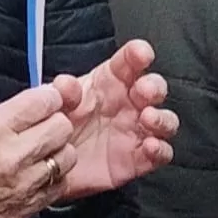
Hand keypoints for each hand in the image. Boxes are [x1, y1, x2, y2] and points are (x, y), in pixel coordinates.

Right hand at [0, 80, 83, 217]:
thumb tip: (23, 110)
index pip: (41, 101)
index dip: (48, 97)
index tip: (45, 100)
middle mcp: (12, 154)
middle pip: (61, 126)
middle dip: (56, 121)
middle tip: (45, 125)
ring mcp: (24, 182)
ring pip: (67, 156)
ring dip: (58, 150)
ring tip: (43, 152)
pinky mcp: (29, 206)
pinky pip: (60, 184)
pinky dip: (55, 177)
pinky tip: (40, 175)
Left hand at [57, 39, 176, 199]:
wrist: (53, 163)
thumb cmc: (59, 124)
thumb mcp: (55, 104)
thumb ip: (62, 92)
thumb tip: (66, 84)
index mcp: (110, 81)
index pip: (129, 61)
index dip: (138, 54)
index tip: (141, 54)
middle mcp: (129, 103)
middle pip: (154, 87)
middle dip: (154, 85)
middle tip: (144, 90)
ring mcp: (136, 131)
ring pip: (165, 119)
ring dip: (162, 118)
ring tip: (148, 118)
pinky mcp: (138, 159)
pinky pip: (161, 153)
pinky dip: (161, 150)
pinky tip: (150, 147)